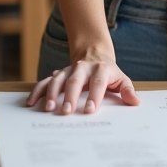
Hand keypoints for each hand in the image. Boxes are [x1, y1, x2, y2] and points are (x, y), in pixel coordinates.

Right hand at [26, 58, 140, 114]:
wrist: (94, 54)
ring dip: (51, 93)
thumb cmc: (109, 73)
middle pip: (75, 81)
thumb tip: (135, 102)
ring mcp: (68, 70)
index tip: (90, 110)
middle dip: (70, 96)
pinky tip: (31, 102)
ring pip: (58, 80)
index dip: (94, 96)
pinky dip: (37, 91)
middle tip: (66, 112)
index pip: (98, 83)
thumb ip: (127, 90)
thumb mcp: (121, 79)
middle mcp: (83, 68)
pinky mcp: (58, 74)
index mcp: (101, 69)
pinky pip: (45, 81)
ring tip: (48, 108)